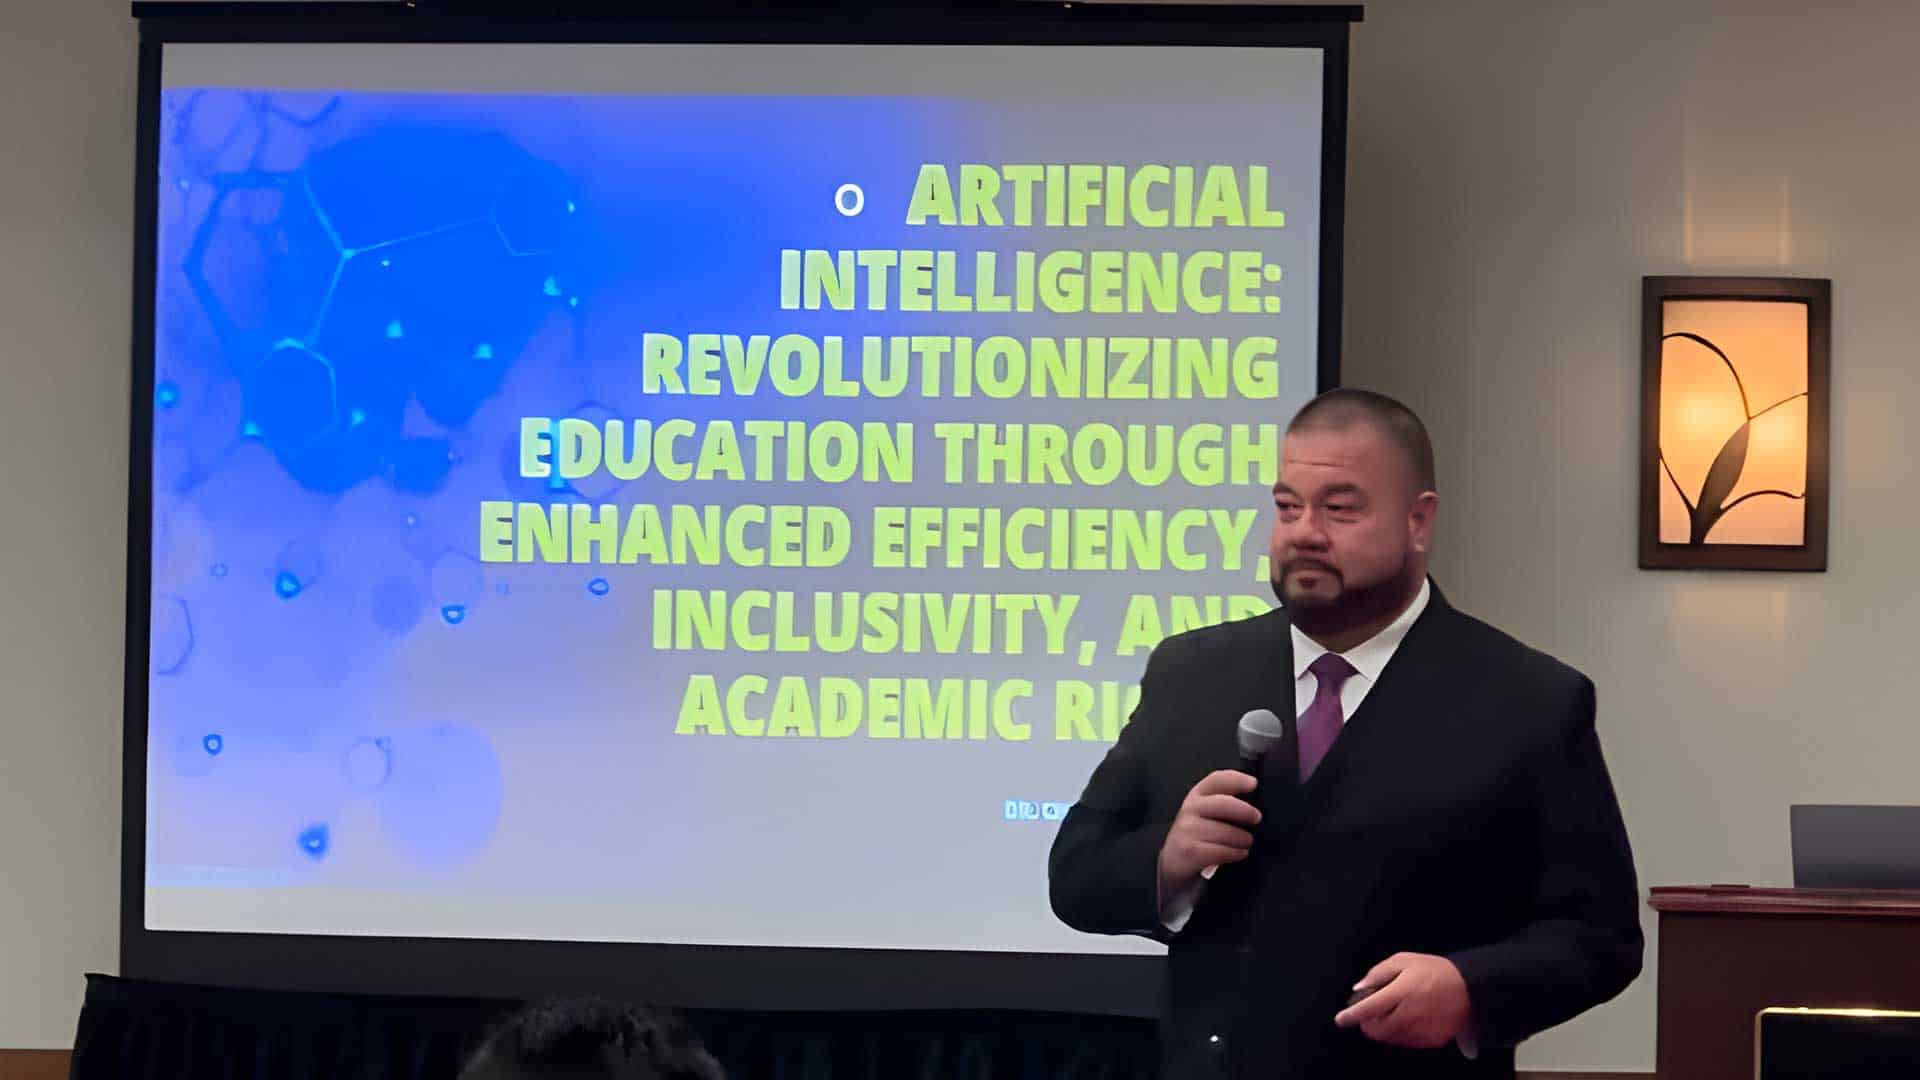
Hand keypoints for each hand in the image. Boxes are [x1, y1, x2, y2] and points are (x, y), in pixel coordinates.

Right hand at [1156, 770, 1259, 905]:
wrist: (1174, 862)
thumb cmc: (1198, 835)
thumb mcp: (1206, 813)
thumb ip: (1225, 803)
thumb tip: (1255, 803)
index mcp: (1198, 795)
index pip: (1217, 780)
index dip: (1237, 779)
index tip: (1253, 783)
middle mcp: (1190, 809)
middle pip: (1223, 804)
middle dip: (1245, 811)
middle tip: (1256, 818)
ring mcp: (1188, 831)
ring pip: (1225, 832)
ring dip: (1242, 839)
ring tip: (1246, 842)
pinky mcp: (1190, 852)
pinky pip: (1221, 851)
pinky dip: (1235, 853)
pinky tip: (1238, 853)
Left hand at [1333, 953, 1472, 1049]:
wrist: (1470, 987)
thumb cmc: (1433, 970)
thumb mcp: (1403, 960)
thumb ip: (1378, 973)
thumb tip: (1359, 989)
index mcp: (1400, 992)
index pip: (1367, 1009)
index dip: (1350, 1016)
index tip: (1340, 1019)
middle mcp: (1409, 1015)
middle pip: (1376, 1030)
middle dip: (1367, 1024)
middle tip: (1371, 1013)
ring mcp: (1421, 1030)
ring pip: (1389, 1038)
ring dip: (1383, 1029)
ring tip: (1392, 1013)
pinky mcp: (1431, 1040)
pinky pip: (1407, 1043)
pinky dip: (1400, 1034)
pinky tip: (1407, 1020)